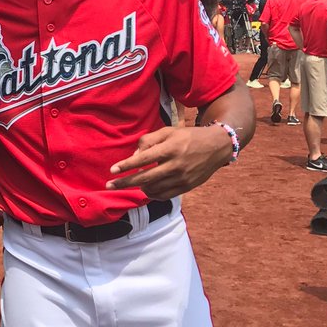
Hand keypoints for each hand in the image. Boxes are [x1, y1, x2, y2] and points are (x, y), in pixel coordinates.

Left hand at [105, 124, 230, 199]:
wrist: (217, 146)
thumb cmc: (188, 136)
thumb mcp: (168, 131)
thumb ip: (149, 140)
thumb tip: (134, 155)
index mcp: (170, 148)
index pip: (143, 160)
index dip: (126, 165)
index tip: (112, 170)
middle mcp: (176, 165)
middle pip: (145, 178)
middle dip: (125, 183)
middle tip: (110, 185)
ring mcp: (182, 178)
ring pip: (154, 189)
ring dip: (139, 187)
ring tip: (132, 183)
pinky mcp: (187, 187)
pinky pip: (164, 195)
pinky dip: (152, 194)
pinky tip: (146, 188)